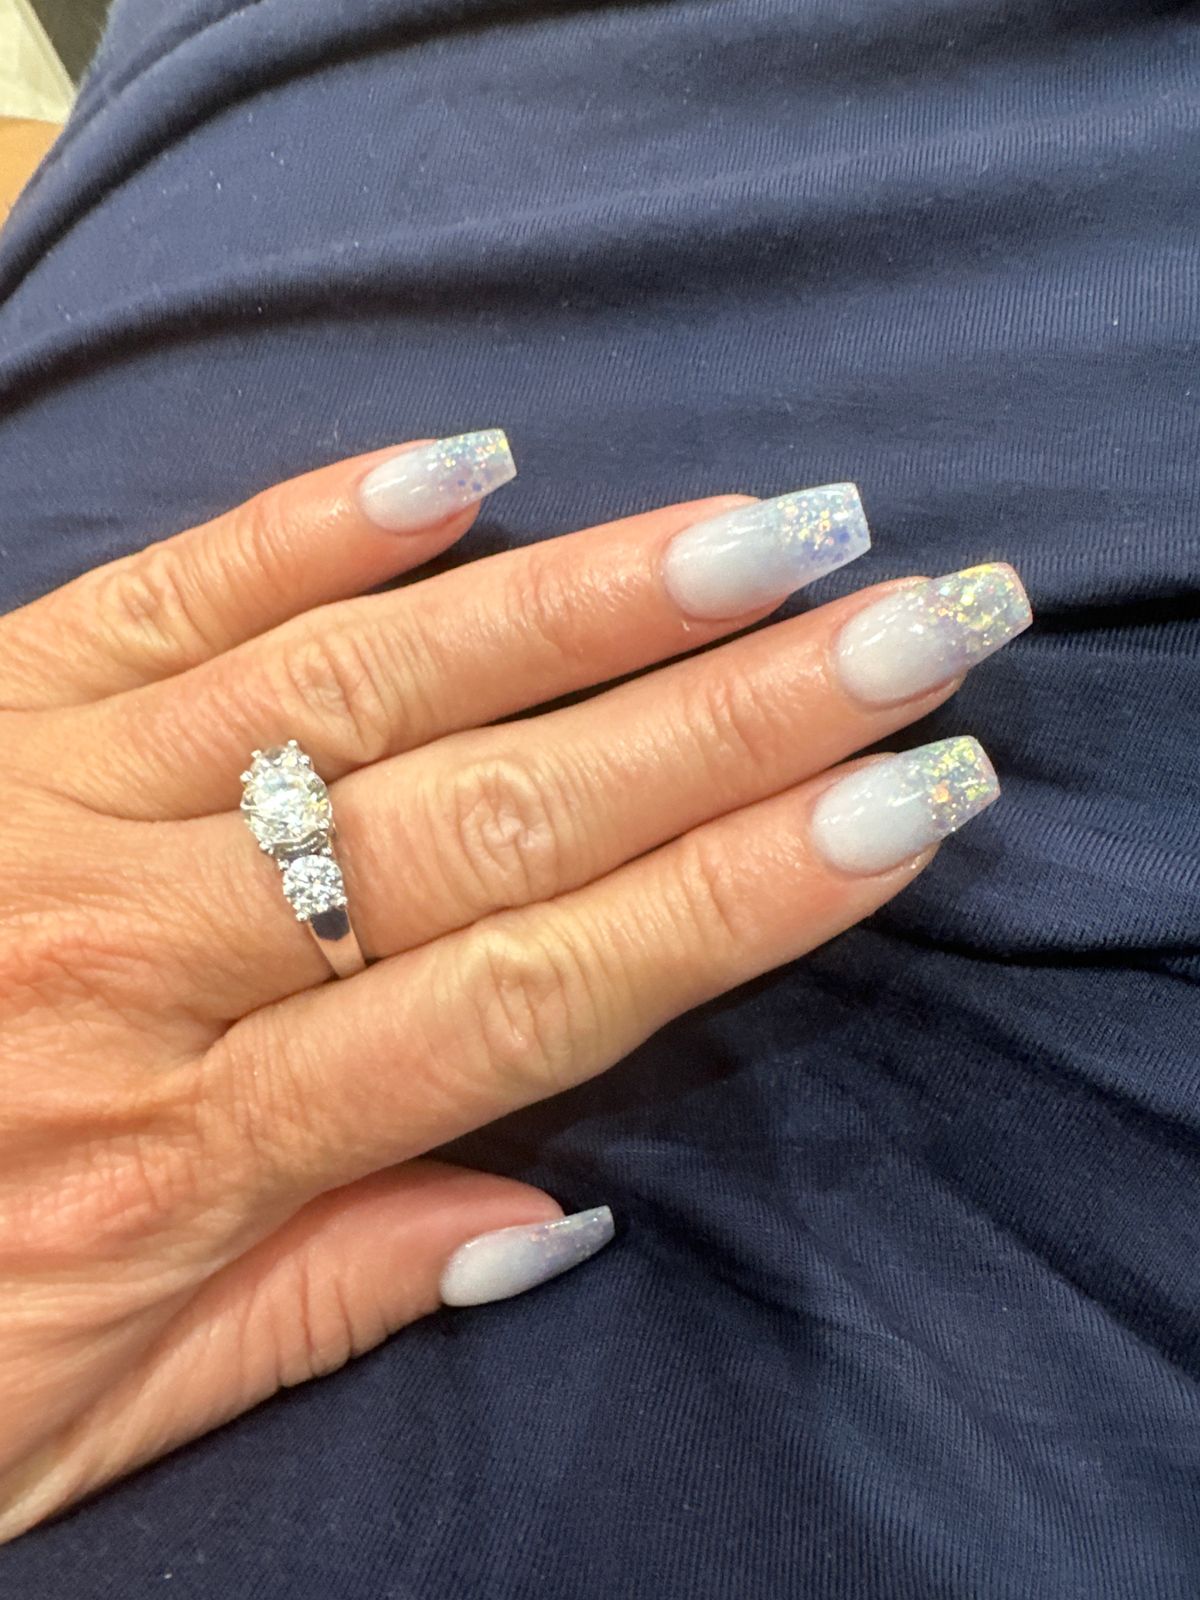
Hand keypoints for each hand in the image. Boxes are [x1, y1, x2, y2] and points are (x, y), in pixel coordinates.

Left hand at [0, 430, 1028, 1536]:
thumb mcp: (83, 1420)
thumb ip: (325, 1300)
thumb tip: (554, 1215)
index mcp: (188, 1148)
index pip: (535, 994)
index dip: (740, 895)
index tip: (900, 802)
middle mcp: (135, 953)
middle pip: (494, 814)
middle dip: (730, 716)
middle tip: (906, 621)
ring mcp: (45, 801)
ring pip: (364, 680)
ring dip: (583, 599)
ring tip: (757, 533)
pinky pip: (168, 590)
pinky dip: (317, 522)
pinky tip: (465, 465)